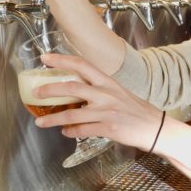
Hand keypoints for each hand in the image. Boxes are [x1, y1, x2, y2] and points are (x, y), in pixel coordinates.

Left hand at [32, 53, 165, 152]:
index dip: (61, 60)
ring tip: (40, 122)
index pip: (81, 65)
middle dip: (50, 90)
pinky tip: (65, 131)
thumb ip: (99, 90)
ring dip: (53, 119)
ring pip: (71, 113)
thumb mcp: (118, 92)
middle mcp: (106, 94)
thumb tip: (76, 92)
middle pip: (71, 88)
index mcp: (108, 82)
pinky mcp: (108, 128)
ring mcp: (106, 111)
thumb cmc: (136, 110)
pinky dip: (70, 131)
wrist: (154, 127)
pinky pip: (82, 130)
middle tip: (36, 92)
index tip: (45, 58)